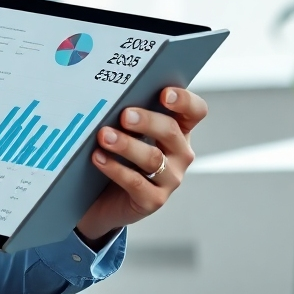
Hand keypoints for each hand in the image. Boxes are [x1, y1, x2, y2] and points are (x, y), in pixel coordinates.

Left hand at [75, 87, 207, 244]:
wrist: (101, 195)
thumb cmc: (115, 152)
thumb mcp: (124, 129)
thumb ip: (126, 112)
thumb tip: (107, 95)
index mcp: (178, 128)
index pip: (194, 111)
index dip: (183, 100)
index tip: (163, 94)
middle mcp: (180, 153)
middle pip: (171, 131)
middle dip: (147, 121)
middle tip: (124, 115)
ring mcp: (170, 178)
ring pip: (153, 158)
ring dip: (127, 145)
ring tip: (104, 136)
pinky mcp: (153, 200)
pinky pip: (137, 183)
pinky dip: (115, 169)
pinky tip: (98, 158)